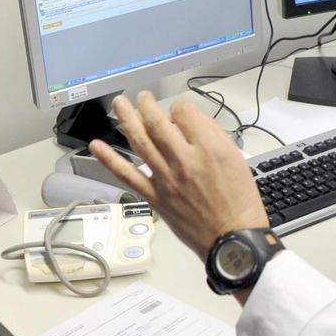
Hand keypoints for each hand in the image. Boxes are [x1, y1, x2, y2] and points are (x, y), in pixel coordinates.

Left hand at [89, 91, 267, 258]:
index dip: (180, 107)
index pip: (184, 113)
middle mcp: (184, 160)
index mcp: (208, 148)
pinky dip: (109, 160)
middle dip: (147, 105)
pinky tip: (97, 146)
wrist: (231, 238)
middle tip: (143, 97)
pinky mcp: (154, 196)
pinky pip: (127, 175)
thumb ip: (214, 136)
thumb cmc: (239, 202)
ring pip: (140, 141)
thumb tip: (194, 122)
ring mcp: (165, 179)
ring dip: (126, 119)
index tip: (180, 111)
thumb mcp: (237, 160)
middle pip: (157, 123)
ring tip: (119, 103)